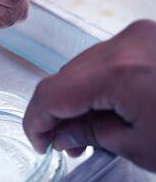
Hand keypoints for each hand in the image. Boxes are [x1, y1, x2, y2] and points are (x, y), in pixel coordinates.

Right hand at [23, 20, 155, 171]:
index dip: (36, 121)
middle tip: (61, 140)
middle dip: (55, 112)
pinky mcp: (147, 36)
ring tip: (85, 128)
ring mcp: (138, 35)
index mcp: (120, 72)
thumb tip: (63, 134)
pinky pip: (104, 60)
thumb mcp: (140, 146)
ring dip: (74, 99)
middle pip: (64, 77)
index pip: (51, 94)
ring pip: (81, 67)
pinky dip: (95, 86)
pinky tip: (102, 107)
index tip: (39, 140)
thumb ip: (90, 134)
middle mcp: (126, 43)